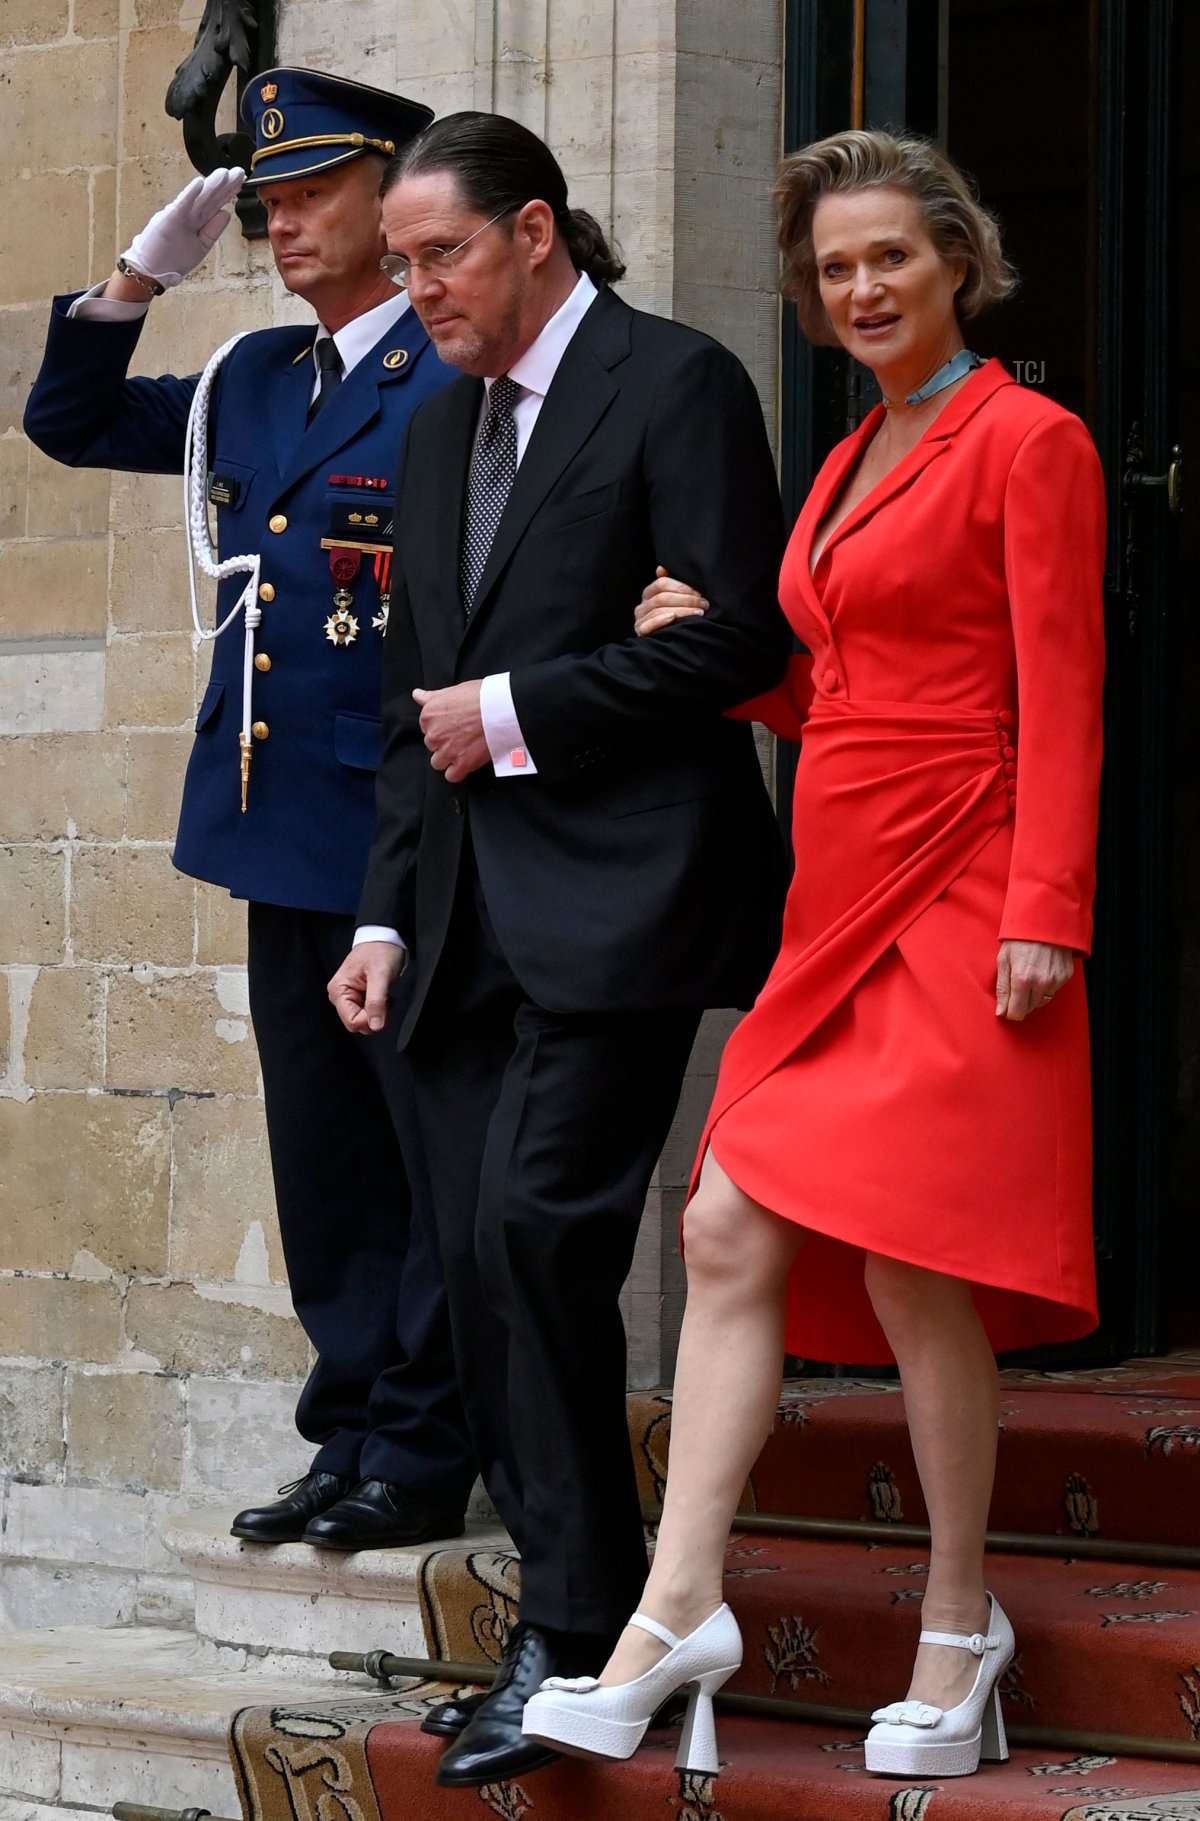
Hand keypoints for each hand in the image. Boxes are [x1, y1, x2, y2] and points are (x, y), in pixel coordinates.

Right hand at [122, 167, 244, 288]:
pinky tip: (200, 183)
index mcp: (198, 221)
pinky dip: (190, 194)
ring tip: (225, 173)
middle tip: (239, 171)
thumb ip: (213, 230)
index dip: (229, 192)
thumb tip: (226, 212)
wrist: (151, 271)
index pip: (216, 203)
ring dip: (212, 185)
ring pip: (199, 198)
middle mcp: (190, 215)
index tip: (241, 180)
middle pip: (210, 198)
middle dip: (225, 185)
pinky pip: (182, 205)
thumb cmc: (172, 258)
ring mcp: (180, 216)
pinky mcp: (169, 220)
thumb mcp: (200, 246)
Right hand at [328, 940, 404, 1033]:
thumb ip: (377, 1001)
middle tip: (384, 997)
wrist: (384, 937)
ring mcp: (348, 997)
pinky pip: (369, 1012)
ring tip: (383, 992)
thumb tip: (375, 1026)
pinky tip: (382, 994)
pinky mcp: (357, 997)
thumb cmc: (380, 950)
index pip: (352, 1022)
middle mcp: (340, 995)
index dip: (370, 1019)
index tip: (382, 1005)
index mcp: (338, 990)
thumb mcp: (381, 975)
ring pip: (364, 1019)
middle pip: (357, 1023)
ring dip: (379, 1011)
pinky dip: (380, 1007)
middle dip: (375, 1015)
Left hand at [413, 681, 489, 782]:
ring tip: (464, 749)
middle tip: (461, 736)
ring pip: (438, 762)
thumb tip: (417, 695)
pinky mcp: (462, 763)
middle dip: (444, 742)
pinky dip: (458, 772)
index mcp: (429, 716)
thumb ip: (432, 697)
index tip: (453, 725)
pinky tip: (466, 763)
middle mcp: (434, 735)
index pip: (426, 728)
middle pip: (432, 745)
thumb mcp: (452, 691)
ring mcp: (447, 751)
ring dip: (448, 758)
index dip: (440, 728)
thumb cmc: (480, 696)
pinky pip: (451, 776)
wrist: (500, 708)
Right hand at [634, 565, 707, 637]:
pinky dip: (660, 621)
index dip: (682, 587)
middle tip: (703, 604)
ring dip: (681, 611)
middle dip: (686, 600)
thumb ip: (672, 584)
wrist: (672, 646)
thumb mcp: (676, 600)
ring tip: (698, 613)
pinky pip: (648, 625)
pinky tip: (672, 618)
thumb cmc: (676, 618)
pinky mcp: (640, 632)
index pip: (662, 583)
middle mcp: (642, 605)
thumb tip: (661, 568)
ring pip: (658, 610)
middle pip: (662, 597)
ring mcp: (640, 619)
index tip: (699, 593)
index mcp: (649, 594)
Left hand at [995, 940, 1073, 1021]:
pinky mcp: (1065, 976)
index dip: (1010, 1011)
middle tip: (1017, 984)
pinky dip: (1046, 986)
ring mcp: (1055, 980)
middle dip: (1021, 1001)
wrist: (1045, 921)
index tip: (1007, 1006)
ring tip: (1030, 974)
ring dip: (1034, 995)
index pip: (1016, 1013)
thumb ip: (1002, 989)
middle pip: (1029, 1009)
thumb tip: (1001, 1012)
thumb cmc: (1020, 939)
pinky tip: (1041, 970)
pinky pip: (1053, 991)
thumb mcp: (1003, 960)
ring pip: (1042, 1001)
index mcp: (1022, 980)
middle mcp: (1041, 983)